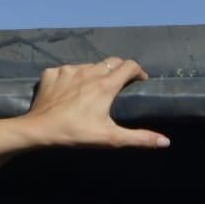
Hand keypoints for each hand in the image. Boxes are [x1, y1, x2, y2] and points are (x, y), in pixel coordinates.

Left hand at [23, 57, 167, 149]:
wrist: (38, 129)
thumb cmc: (76, 133)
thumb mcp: (110, 138)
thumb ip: (139, 138)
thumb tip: (166, 142)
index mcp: (105, 85)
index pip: (129, 66)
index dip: (138, 71)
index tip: (140, 80)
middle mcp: (88, 71)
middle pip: (111, 62)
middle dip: (119, 70)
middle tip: (120, 84)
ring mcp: (68, 70)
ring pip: (89, 65)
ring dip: (96, 73)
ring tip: (94, 89)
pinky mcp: (51, 73)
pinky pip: (67, 69)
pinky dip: (73, 76)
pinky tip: (71, 90)